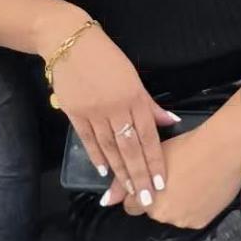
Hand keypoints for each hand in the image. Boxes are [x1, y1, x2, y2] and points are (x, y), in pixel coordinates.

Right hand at [52, 25, 179, 201]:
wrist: (69, 42)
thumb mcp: (133, 77)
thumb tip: (170, 121)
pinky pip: (88, 140)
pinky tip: (104, 172)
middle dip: (139, 175)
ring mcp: (94, 112)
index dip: (155, 161)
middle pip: (130, 148)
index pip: (148, 136)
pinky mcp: (75, 113)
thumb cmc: (107, 58)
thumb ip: (150, 104)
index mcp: (134, 98)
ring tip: (128, 191)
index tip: (161, 182)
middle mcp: (116, 108)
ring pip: (110, 147)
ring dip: (120, 172)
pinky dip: (96, 156)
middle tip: (146, 199)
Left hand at [105, 121, 240, 229]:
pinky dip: (195, 208)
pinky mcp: (200, 223)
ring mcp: (181, 220)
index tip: (153, 182)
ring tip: (191, 183)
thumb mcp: (150, 158)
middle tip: (176, 179)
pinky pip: (192, 218)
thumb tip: (105, 202)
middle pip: (153, 212)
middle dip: (160, 200)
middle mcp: (160, 214)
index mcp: (144, 198)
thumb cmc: (186, 146)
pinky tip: (202, 190)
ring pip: (173, 216)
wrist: (222, 149)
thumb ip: (123, 182)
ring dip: (178, 205)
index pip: (132, 206)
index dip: (141, 192)